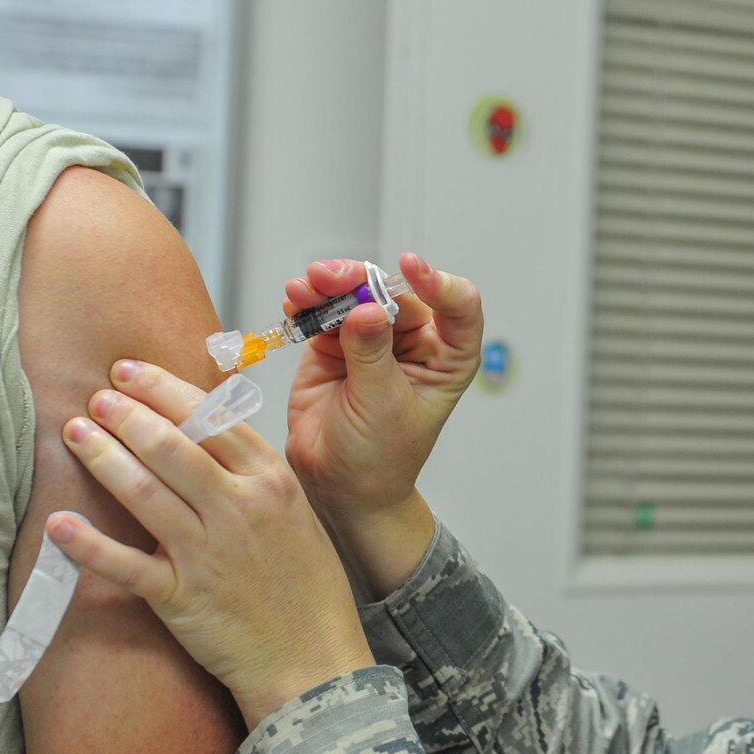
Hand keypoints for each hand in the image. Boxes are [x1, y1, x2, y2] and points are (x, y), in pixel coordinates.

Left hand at [49, 360, 374, 728]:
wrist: (314, 660)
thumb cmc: (306, 588)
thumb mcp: (294, 513)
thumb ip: (253, 475)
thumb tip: (205, 433)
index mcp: (271, 482)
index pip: (211, 418)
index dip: (163, 389)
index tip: (129, 371)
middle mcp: (239, 510)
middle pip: (172, 446)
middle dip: (127, 414)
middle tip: (96, 396)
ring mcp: (208, 554)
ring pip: (144, 492)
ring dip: (102, 457)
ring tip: (75, 431)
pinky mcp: (181, 599)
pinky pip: (125, 565)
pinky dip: (86, 546)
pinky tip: (58, 523)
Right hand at [283, 254, 481, 590]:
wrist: (339, 485)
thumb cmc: (379, 456)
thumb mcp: (381, 405)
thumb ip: (372, 355)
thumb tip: (366, 309)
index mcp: (446, 356)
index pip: (458, 305)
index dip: (438, 281)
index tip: (411, 268)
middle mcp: (413, 340)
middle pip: (394, 291)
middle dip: (361, 278)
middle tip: (330, 278)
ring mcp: (372, 338)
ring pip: (356, 292)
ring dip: (329, 284)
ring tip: (305, 288)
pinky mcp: (335, 342)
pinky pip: (323, 310)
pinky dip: (308, 301)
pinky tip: (295, 301)